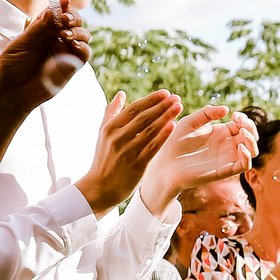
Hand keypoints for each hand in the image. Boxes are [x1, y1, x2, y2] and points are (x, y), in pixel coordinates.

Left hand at [0, 5, 89, 111]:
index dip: (61, 5)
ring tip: (65, 35)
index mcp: (40, 31)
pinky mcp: (72, 66)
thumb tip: (51, 11)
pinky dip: (83, 47)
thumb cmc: (11, 68)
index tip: (63, 1)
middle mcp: (55, 39)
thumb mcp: (20, 45)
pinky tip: (73, 45)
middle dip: (73, 16)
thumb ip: (37, 29)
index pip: (54, 13)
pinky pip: (85, 53)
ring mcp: (64, 52)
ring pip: (83, 35)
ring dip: (78, 31)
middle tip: (65, 19)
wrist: (12, 93)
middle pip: (73, 21)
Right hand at [74, 90, 179, 213]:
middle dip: (162, 106)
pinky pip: (152, 147)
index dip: (151, 99)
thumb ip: (112, 112)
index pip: (134, 108)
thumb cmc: (104, 158)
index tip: (166, 92)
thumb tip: (121, 93)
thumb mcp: (103, 134)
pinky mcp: (136, 165)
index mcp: (110, 128)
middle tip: (177, 97)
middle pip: (144, 117)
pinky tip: (173, 126)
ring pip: (150, 130)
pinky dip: (163, 136)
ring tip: (179, 107)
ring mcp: (127, 151)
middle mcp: (118, 138)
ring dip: (166, 117)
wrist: (100, 187)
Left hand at [137, 104, 253, 213]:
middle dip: (250, 127)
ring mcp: (226, 159)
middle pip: (250, 137)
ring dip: (251, 140)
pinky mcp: (223, 171)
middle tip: (240, 122)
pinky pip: (244, 165)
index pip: (242, 126)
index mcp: (221, 134)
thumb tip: (227, 109)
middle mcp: (226, 146)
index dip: (244, 119)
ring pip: (252, 151)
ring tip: (243, 132)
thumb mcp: (190, 122)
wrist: (164, 164)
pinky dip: (247, 156)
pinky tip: (239, 146)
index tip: (235, 115)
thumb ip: (206, 113)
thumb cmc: (174, 143)